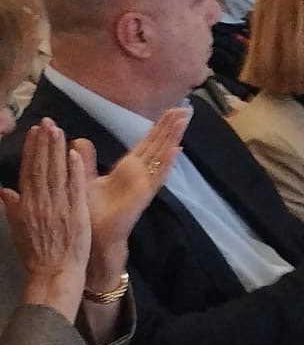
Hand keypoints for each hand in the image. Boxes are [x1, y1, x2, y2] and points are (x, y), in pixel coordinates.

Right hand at [2, 121, 89, 321]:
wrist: (55, 272)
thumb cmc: (37, 252)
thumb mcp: (19, 229)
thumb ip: (13, 208)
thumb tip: (4, 191)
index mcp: (25, 206)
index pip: (28, 172)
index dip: (31, 150)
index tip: (34, 132)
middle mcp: (40, 202)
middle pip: (42, 167)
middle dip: (44, 143)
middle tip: (46, 121)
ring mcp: (59, 205)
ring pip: (57, 172)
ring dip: (57, 149)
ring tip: (58, 129)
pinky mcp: (76, 210)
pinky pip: (74, 186)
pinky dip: (74, 169)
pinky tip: (75, 152)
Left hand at [75, 107, 188, 290]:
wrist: (92, 237)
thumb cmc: (89, 212)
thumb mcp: (84, 180)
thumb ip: (85, 160)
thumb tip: (79, 139)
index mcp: (127, 168)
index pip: (146, 142)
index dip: (158, 126)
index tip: (170, 110)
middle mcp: (139, 173)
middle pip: (158, 144)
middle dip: (170, 126)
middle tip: (184, 107)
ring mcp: (144, 183)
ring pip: (162, 155)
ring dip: (173, 137)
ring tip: (184, 120)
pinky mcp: (144, 194)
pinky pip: (158, 175)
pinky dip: (167, 163)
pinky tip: (177, 149)